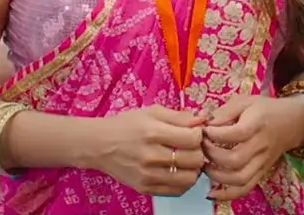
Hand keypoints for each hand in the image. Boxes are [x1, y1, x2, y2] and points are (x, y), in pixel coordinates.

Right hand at [82, 105, 208, 195]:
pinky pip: (177, 190)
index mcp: (153, 133)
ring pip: (190, 178)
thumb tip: (204, 119)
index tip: (193, 132)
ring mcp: (148, 176)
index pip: (193, 138)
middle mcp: (151, 157)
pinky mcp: (146, 189)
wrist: (98, 146)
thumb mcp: (151, 112)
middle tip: (190, 146)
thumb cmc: (126, 125)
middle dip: (198, 151)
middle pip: (195, 159)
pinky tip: (177, 170)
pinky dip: (183, 181)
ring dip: (193, 168)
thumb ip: (180, 116)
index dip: (199, 134)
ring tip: (185, 159)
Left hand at [200, 94, 303, 200]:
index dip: (215, 134)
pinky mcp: (261, 173)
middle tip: (202, 146)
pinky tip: (211, 192)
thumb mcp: (245, 101)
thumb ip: (224, 112)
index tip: (204, 130)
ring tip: (204, 165)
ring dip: (216, 175)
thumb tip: (204, 124)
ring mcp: (262, 162)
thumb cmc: (264, 110)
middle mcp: (261, 146)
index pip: (236, 133)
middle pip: (235, 159)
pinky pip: (245, 189)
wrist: (292, 123)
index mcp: (257, 124)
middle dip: (212, 155)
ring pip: (239, 179)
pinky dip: (227, 194)